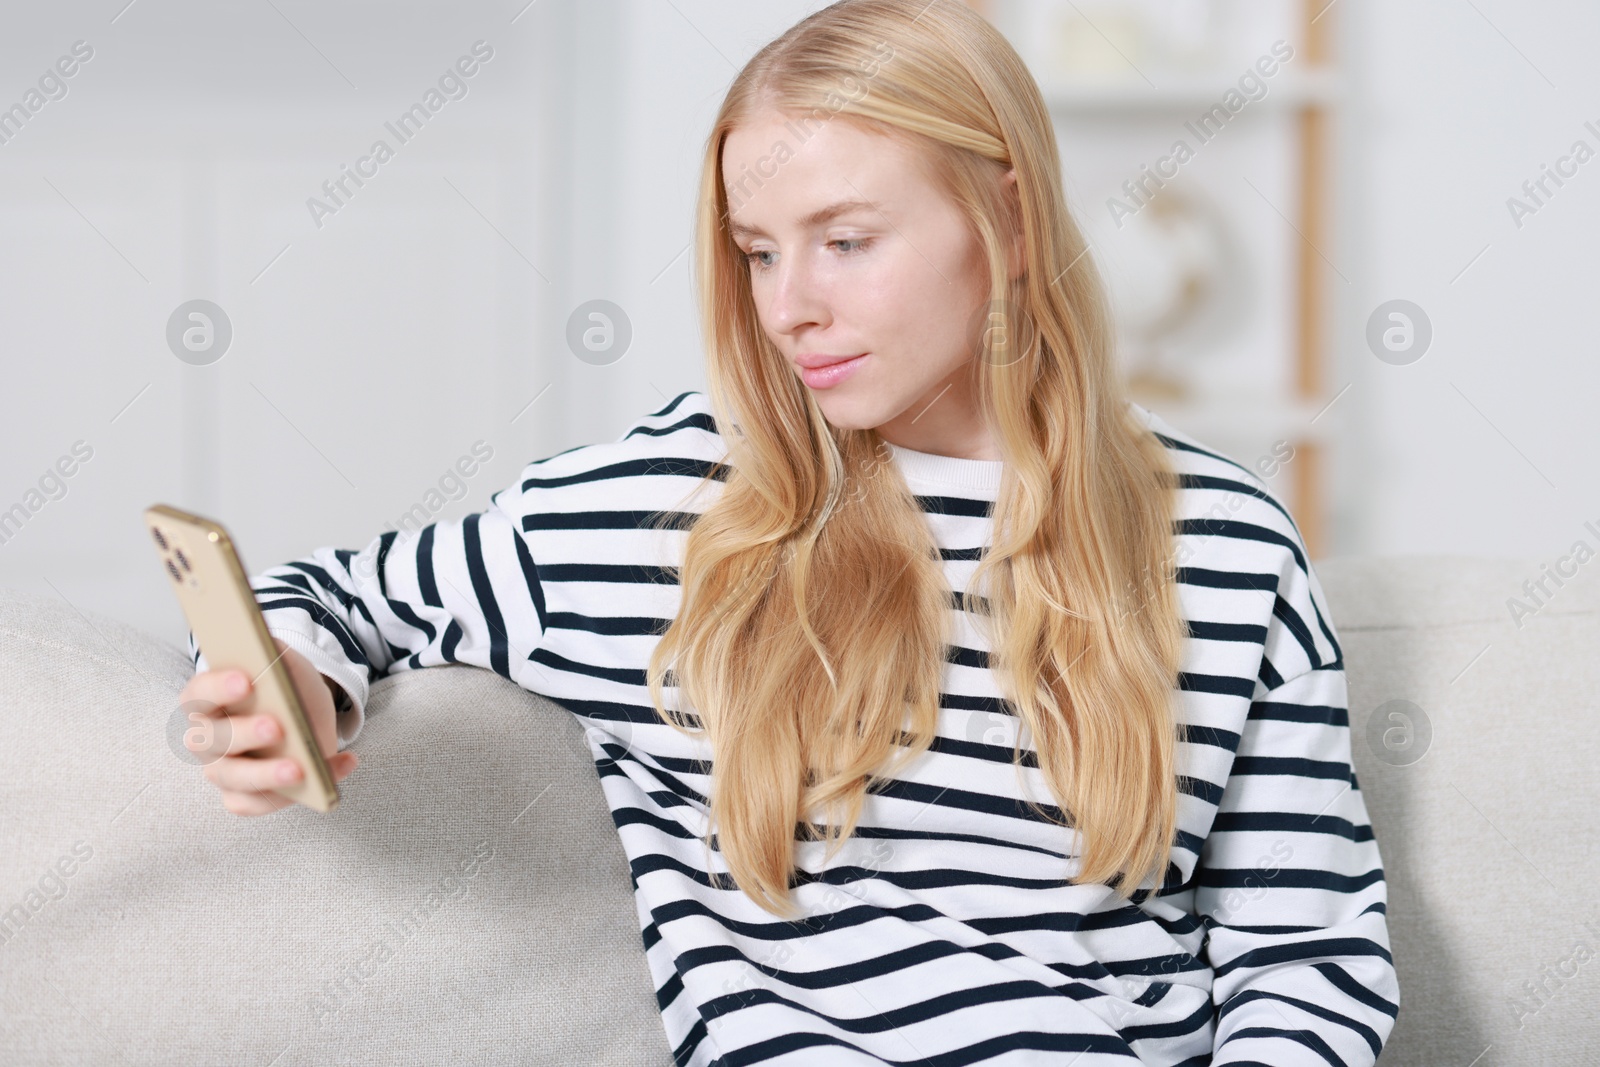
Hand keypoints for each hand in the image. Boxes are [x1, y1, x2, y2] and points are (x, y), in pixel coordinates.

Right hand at [176, 637, 359, 815]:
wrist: (304, 713)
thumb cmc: (283, 686)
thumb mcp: (284, 662)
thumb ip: (273, 653)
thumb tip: (270, 647)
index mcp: (205, 699)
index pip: (197, 694)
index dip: (217, 688)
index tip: (245, 680)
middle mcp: (206, 738)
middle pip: (211, 741)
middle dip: (244, 734)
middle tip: (276, 727)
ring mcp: (222, 770)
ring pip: (233, 779)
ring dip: (267, 776)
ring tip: (302, 769)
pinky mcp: (244, 795)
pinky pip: (259, 802)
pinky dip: (294, 794)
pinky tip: (337, 767)